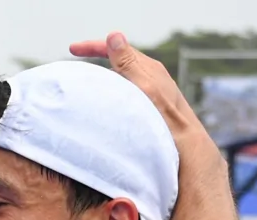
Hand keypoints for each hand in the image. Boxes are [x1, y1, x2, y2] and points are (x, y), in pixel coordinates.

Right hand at [68, 32, 202, 141]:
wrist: (184, 145)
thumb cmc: (166, 119)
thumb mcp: (144, 87)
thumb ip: (129, 63)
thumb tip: (113, 37)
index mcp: (148, 68)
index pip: (117, 48)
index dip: (93, 46)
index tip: (73, 49)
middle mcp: (151, 76)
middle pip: (119, 59)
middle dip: (97, 56)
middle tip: (78, 60)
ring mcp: (151, 90)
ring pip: (123, 75)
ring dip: (105, 74)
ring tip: (88, 81)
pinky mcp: (150, 105)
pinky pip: (126, 90)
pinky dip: (112, 89)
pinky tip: (107, 101)